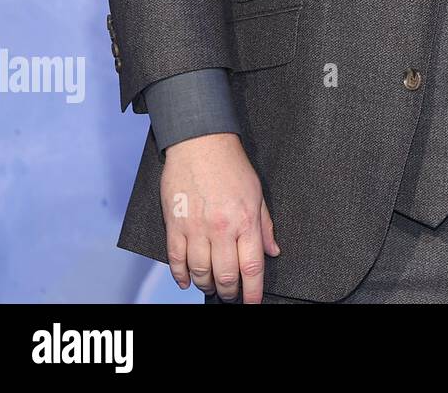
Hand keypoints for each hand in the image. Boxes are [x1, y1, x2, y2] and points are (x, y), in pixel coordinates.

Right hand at [159, 132, 280, 302]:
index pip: (252, 267)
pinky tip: (187, 281)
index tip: (253, 303)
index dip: (253, 292)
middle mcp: (221, 229)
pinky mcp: (175, 225)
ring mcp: (196, 229)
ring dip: (206, 286)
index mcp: (245, 221)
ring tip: (212, 288)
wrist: (200, 144)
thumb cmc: (231, 165)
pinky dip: (181, 276)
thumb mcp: (257, 193)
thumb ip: (265, 226)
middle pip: (225, 276)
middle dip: (230, 293)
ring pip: (200, 272)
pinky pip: (176, 260)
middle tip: (231, 296)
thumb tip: (272, 251)